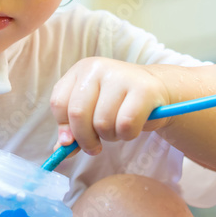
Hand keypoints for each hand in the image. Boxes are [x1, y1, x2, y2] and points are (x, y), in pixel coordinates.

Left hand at [49, 58, 170, 155]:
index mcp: (80, 70)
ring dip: (110, 136)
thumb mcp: (91, 110)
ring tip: (117, 129)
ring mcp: (121, 75)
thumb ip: (73, 130)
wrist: (156, 88)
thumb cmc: (118, 102)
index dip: (64, 127)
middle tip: (95, 147)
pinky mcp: (144, 89)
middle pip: (77, 114)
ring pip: (102, 123)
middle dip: (85, 139)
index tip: (72, 140)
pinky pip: (125, 125)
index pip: (59, 103)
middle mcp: (98, 68)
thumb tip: (62, 149)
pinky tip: (131, 128)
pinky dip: (127, 135)